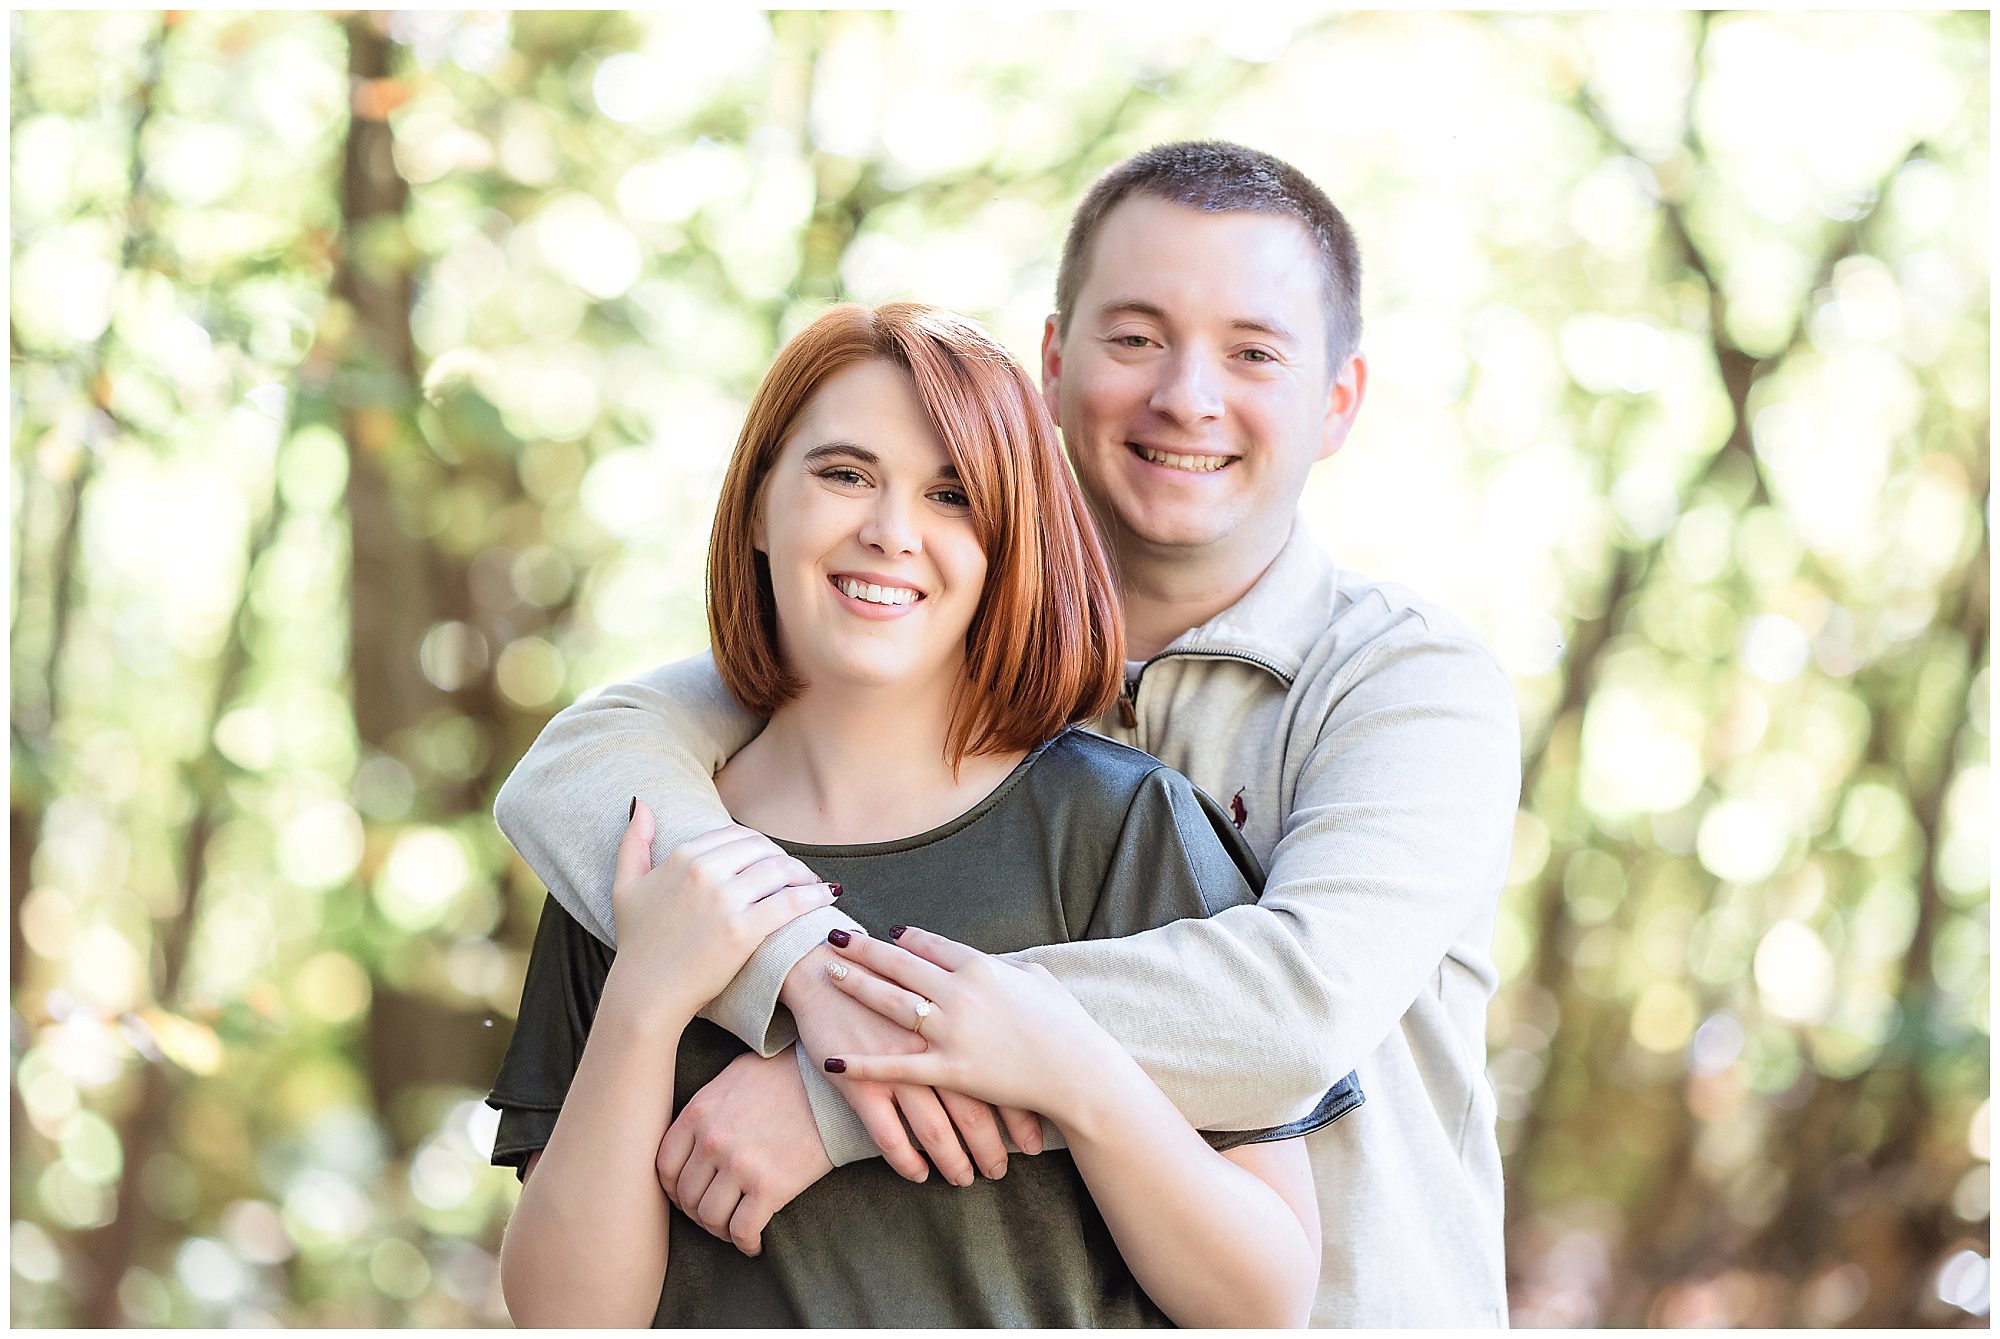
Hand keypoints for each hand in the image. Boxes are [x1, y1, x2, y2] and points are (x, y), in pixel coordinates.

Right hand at [606, 804, 836, 1019]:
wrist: (646, 991)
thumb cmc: (638, 942)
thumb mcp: (626, 885)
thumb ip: (633, 841)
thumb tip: (640, 802)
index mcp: (683, 856)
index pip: (737, 834)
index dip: (760, 845)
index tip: (770, 859)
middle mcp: (705, 872)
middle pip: (762, 848)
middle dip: (783, 858)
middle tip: (796, 873)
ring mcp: (724, 901)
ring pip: (780, 870)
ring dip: (803, 874)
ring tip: (813, 885)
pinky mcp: (742, 931)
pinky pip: (790, 903)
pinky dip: (814, 897)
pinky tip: (827, 896)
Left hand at [656, 1048, 832, 1255]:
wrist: (832, 1085)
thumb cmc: (785, 1076)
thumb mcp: (733, 1077)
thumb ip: (705, 1107)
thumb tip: (690, 1136)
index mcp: (698, 1112)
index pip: (664, 1166)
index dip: (673, 1189)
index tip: (689, 1196)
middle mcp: (712, 1140)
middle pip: (687, 1197)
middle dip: (698, 1212)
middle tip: (716, 1214)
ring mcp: (740, 1165)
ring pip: (710, 1218)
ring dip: (720, 1230)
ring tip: (735, 1227)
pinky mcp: (770, 1186)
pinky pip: (743, 1230)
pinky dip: (746, 1243)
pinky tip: (754, 1243)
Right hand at [785, 946, 1042, 1184]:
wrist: (824, 972)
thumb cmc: (887, 977)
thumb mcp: (938, 981)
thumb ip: (974, 1004)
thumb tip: (1012, 1036)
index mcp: (956, 1020)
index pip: (1002, 1077)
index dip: (1021, 1114)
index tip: (1035, 1139)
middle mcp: (931, 1046)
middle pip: (974, 1110)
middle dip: (992, 1148)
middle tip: (1001, 1170)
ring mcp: (895, 1066)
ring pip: (934, 1130)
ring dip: (954, 1161)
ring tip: (965, 1178)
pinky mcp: (860, 1082)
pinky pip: (888, 1136)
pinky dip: (906, 1161)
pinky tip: (918, 1175)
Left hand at [820, 926, 1118, 1130]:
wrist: (1078, 1071)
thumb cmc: (1065, 1023)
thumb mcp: (1037, 977)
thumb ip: (1004, 965)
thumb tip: (983, 960)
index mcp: (981, 967)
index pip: (930, 944)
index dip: (904, 939)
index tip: (886, 935)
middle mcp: (960, 993)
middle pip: (900, 964)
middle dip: (863, 949)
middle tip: (833, 937)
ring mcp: (952, 1032)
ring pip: (891, 1003)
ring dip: (856, 986)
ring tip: (828, 974)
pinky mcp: (950, 1070)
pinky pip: (897, 1066)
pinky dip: (862, 1065)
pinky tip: (833, 1060)